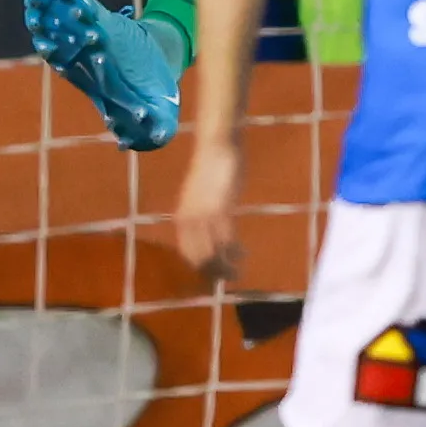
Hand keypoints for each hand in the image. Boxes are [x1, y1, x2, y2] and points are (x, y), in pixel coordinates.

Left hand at [175, 134, 245, 283]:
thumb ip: (205, 214)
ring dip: (225, 267)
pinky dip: (234, 251)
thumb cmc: (212, 169)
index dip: (202, 268)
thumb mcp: (203, 197)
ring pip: (212, 253)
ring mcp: (204, 217)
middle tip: (230, 279)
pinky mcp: (220, 210)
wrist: (216, 147)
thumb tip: (213, 229)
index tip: (215, 275)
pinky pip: (226, 239)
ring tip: (237, 273)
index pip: (188, 253)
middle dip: (214, 272)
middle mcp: (189, 222)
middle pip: (199, 258)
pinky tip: (242, 254)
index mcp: (182, 219)